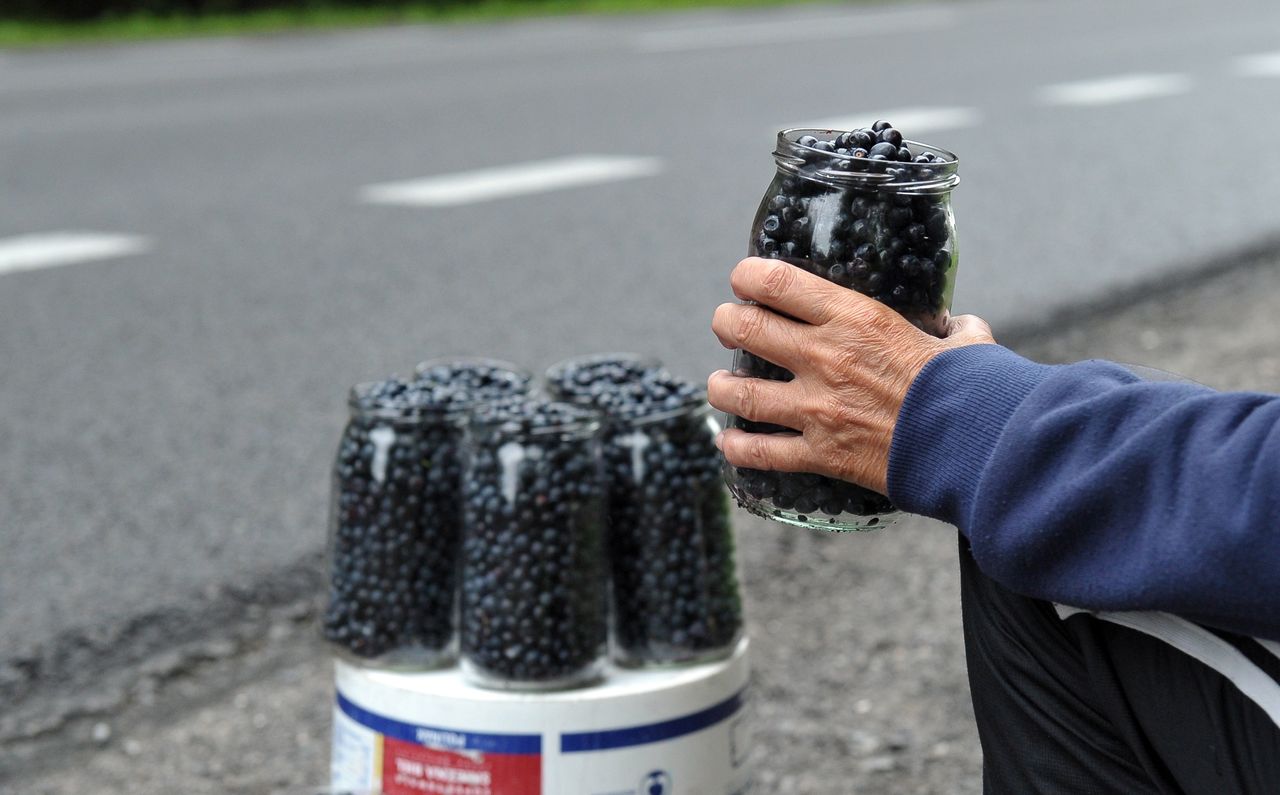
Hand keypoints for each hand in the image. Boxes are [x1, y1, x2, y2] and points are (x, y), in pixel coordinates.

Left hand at [708, 257, 994, 494]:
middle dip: (726, 322)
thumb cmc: (972, 388)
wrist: (973, 446)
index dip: (748, 276)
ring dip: (720, 387)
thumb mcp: (963, 341)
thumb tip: (962, 328)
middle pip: (744, 328)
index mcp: (855, 319)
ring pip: (739, 393)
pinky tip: (727, 443)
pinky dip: (737, 449)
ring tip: (719, 384)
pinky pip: (760, 452)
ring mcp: (816, 408)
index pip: (778, 282)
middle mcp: (824, 358)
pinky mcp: (820, 453)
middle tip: (727, 325)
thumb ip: (953, 330)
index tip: (744, 279)